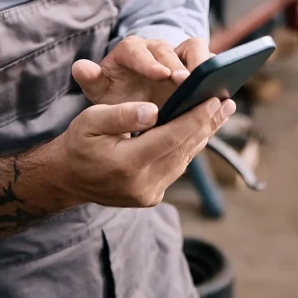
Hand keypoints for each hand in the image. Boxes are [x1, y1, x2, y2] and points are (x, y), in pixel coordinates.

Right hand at [49, 97, 236, 207]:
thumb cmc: (79, 143)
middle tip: (228, 102)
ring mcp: (148, 195)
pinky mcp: (152, 197)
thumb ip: (122, 115)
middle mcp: (141, 185)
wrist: (68, 178)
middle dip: (207, 124)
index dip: (195, 118)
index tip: (214, 99)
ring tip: (221, 113)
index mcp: (126, 164)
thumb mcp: (90, 121)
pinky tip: (201, 129)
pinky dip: (189, 147)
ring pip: (184, 160)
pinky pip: (176, 168)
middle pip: (184, 150)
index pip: (170, 137)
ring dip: (203, 135)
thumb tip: (154, 110)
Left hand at [72, 36, 211, 108]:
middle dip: (177, 65)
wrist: (133, 106)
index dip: (148, 61)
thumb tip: (79, 67)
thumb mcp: (101, 91)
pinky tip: (221, 95)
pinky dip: (216, 75)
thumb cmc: (117, 95)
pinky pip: (210, 65)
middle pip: (170, 48)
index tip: (158, 74)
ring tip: (206, 86)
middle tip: (184, 82)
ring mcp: (179, 57)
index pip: (137, 49)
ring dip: (201, 66)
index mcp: (130, 50)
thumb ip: (91, 79)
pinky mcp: (197, 69)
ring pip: (195, 50)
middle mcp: (156, 49)